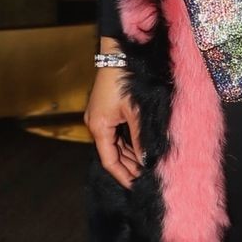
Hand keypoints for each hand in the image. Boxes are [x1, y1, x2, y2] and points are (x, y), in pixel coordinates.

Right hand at [84, 59, 145, 187]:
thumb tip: (146, 161)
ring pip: (113, 144)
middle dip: (127, 167)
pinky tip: (139, 150)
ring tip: (144, 168)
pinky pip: (114, 133)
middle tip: (145, 179)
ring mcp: (98, 117)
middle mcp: (94, 124)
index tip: (136, 186)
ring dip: (128, 156)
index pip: (109, 160)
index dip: (123, 175)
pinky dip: (126, 143)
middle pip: (110, 154)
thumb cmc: (126, 82)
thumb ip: (140, 139)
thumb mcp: (136, 113)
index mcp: (99, 127)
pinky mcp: (104, 111)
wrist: (117, 55)